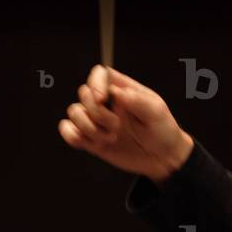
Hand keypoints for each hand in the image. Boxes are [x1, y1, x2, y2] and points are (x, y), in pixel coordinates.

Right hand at [58, 65, 193, 184]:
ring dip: (89, 128)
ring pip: (74, 112)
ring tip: (111, 138)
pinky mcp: (91, 138)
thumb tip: (115, 92)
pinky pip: (68, 131)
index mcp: (123, 90)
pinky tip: (94, 143)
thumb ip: (136, 100)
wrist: (163, 158)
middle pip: (84, 93)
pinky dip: (73, 136)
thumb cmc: (163, 130)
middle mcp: (107, 102)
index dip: (95, 83)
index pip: (100, 74)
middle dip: (97, 112)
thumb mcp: (156, 112)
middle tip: (117, 126)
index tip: (101, 98)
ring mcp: (97, 120)